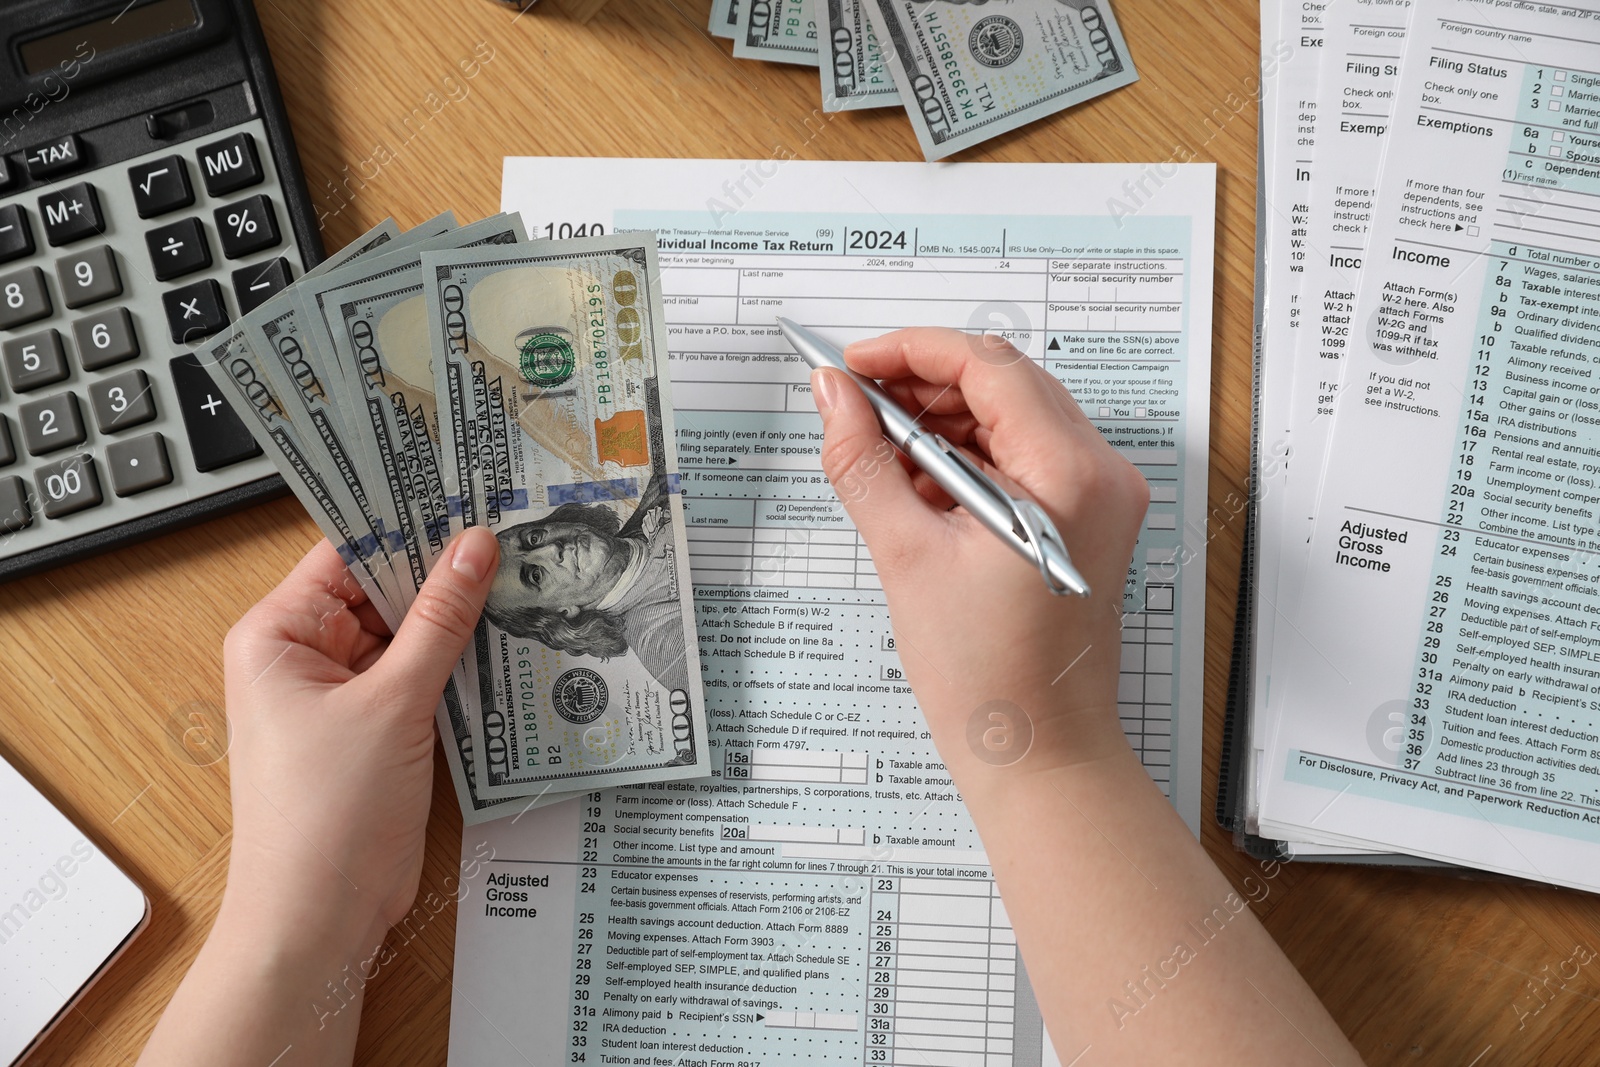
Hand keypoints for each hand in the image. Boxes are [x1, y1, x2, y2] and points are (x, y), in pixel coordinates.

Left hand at [218, 528, 498, 953]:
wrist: (319, 916)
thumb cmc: (325, 814)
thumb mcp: (393, 702)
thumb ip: (440, 620)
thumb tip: (474, 546)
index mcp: (277, 634)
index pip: (347, 554)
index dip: (406, 525)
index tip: (466, 497)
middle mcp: (302, 656)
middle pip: (380, 591)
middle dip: (441, 574)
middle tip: (511, 538)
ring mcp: (340, 695)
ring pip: (405, 635)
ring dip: (454, 622)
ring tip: (521, 581)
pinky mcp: (374, 731)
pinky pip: (417, 677)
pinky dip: (455, 666)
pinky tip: (506, 643)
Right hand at [813, 328, 1148, 775]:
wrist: (1039, 753)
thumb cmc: (990, 677)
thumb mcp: (907, 556)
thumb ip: (864, 463)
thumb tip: (834, 398)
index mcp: (1070, 474)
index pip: (988, 366)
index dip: (911, 352)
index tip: (852, 364)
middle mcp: (1099, 474)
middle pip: (1003, 383)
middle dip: (922, 383)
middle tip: (853, 402)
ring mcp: (1097, 497)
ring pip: (1010, 417)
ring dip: (941, 420)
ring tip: (876, 448)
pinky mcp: (1084, 519)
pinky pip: (1020, 458)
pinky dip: (965, 457)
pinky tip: (913, 484)